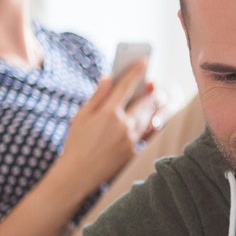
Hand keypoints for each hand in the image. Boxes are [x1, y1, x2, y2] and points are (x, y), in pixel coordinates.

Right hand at [60, 60, 154, 185]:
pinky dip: (156, 123)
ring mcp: (132, 139)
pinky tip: (158, 118)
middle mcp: (124, 125)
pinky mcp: (135, 151)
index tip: (144, 60)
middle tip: (154, 82)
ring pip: (152, 117)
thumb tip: (108, 78)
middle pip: (145, 102)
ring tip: (160, 97)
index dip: (137, 71)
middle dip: (152, 90)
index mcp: (108, 113)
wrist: (78, 175)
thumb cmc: (75, 143)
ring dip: (157, 106)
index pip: (127, 86)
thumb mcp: (80, 117)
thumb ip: (97, 96)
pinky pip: (150, 133)